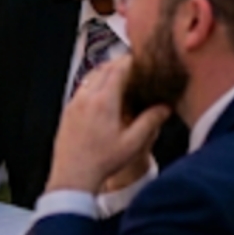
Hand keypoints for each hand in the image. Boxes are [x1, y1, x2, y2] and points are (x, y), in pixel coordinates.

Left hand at [46, 56, 168, 195]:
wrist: (72, 174)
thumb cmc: (103, 161)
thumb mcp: (132, 143)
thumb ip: (150, 121)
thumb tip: (165, 107)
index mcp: (103, 101)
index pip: (117, 70)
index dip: (130, 62)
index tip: (141, 60)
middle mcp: (86, 97)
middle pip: (103, 69)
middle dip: (118, 64)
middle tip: (133, 66)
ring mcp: (74, 103)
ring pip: (90, 77)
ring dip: (105, 72)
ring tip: (120, 78)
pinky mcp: (67, 110)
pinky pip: (82, 88)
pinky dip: (94, 84)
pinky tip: (102, 95)